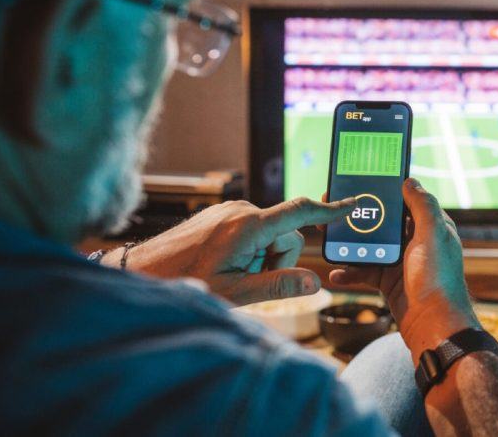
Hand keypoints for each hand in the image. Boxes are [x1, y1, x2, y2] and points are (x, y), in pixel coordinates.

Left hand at [115, 197, 355, 305]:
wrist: (145, 269)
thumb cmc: (187, 282)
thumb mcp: (236, 293)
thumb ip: (279, 286)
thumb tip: (315, 282)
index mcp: (250, 226)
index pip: (300, 212)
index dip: (330, 210)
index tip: (353, 204)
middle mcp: (243, 210)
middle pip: (287, 235)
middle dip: (279, 260)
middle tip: (249, 280)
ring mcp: (232, 210)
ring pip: (271, 234)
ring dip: (263, 257)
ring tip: (233, 274)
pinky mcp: (224, 214)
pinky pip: (254, 230)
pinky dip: (251, 250)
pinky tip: (227, 264)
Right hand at [328, 179, 478, 363]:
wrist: (434, 327)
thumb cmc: (437, 279)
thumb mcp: (433, 235)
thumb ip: (422, 206)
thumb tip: (410, 181)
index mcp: (431, 227)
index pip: (407, 201)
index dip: (386, 192)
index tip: (363, 182)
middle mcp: (418, 242)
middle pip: (384, 223)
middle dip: (361, 217)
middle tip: (334, 209)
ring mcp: (402, 262)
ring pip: (371, 246)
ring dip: (351, 244)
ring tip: (329, 238)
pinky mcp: (390, 282)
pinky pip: (366, 271)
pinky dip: (351, 272)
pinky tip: (336, 273)